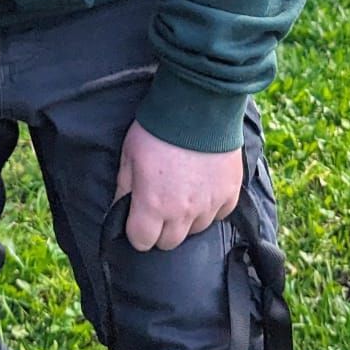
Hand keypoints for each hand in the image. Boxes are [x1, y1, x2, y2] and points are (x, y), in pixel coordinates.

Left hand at [115, 120, 243, 251]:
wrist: (197, 106)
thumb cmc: (157, 129)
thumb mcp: (128, 156)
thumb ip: (124, 188)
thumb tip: (120, 209)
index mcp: (153, 205)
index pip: (141, 242)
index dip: (136, 231)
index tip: (137, 218)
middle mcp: (182, 212)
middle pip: (169, 242)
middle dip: (160, 229)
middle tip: (159, 206)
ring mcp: (209, 205)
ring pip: (195, 229)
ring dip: (187, 218)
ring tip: (183, 193)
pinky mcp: (230, 193)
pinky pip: (219, 214)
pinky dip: (211, 206)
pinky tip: (204, 188)